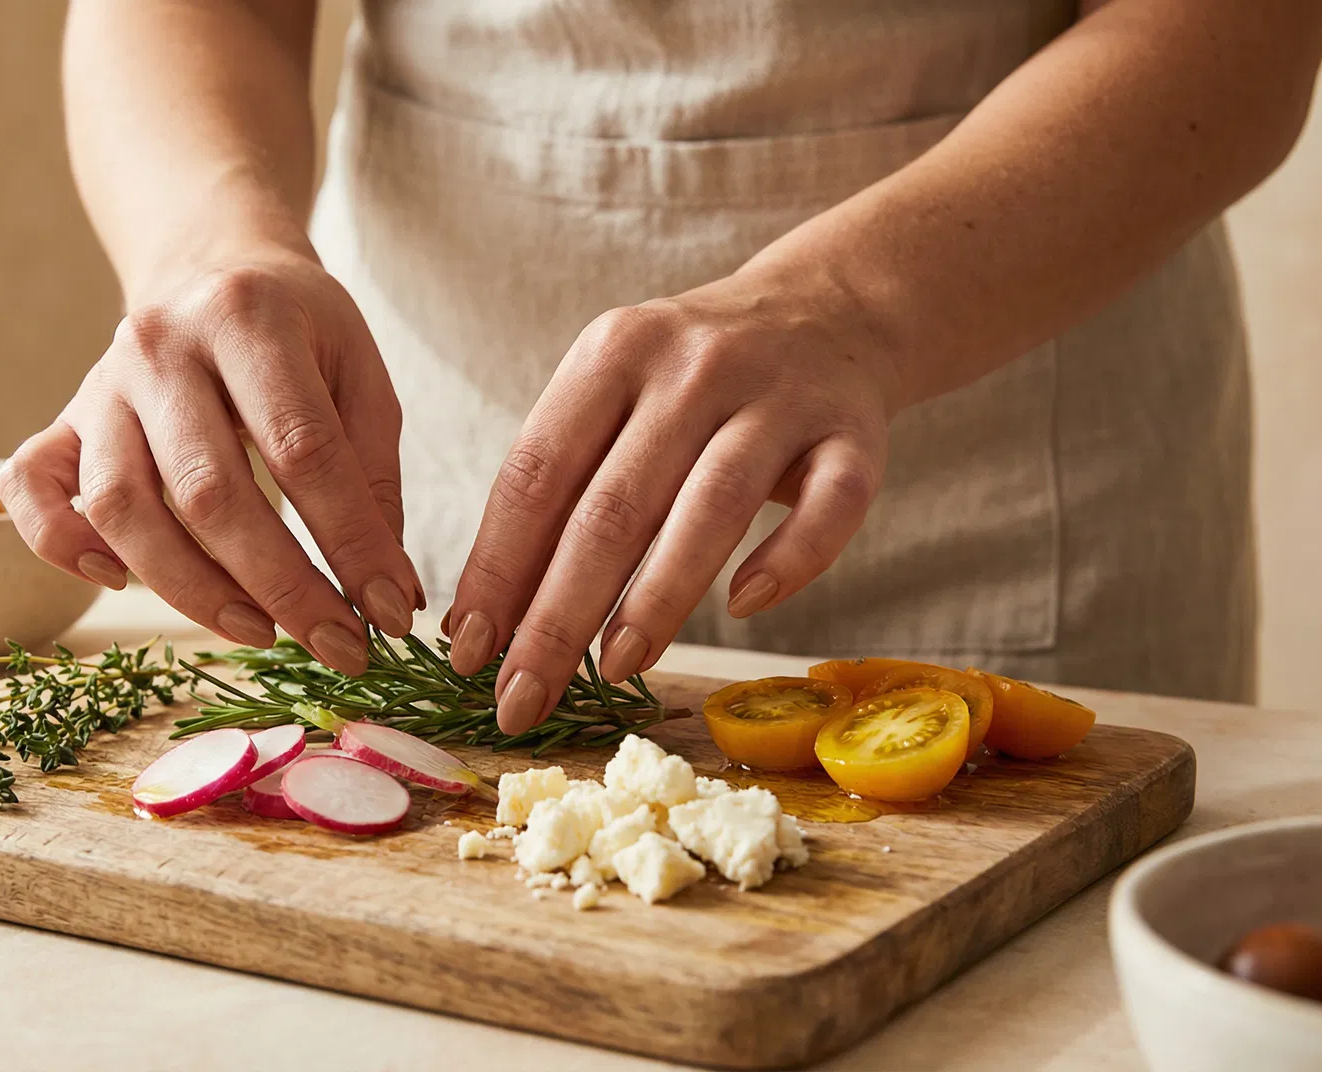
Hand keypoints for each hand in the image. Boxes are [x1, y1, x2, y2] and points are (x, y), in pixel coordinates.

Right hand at [0, 252, 422, 674]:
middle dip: (282, 586)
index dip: (351, 542)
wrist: (208, 264)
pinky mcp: (62, 418)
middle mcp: (160, 347)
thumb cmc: (297, 331)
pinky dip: (63, 544)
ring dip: (192, 590)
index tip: (388, 611)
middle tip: (338, 645)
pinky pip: (31, 487)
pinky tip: (121, 582)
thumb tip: (384, 593)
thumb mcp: (359, 374)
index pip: (302, 449)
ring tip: (260, 632)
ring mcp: (101, 384)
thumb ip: (372, 475)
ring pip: (121, 507)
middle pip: (208, 492)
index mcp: (247, 317)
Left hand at [444, 267, 898, 731]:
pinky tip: (745, 607)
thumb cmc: (691, 383)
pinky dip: (789, 560)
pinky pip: (830, 507)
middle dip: (557, 615)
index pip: (537, 474)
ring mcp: (779, 398)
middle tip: (523, 697)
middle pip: (613, 507)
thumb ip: (558, 489)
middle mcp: (693, 368)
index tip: (466, 652)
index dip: (497, 569)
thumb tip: (483, 620)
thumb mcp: (614, 395)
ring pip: (713, 508)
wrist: (825, 310)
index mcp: (614, 353)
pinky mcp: (854, 433)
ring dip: (658, 598)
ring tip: (615, 668)